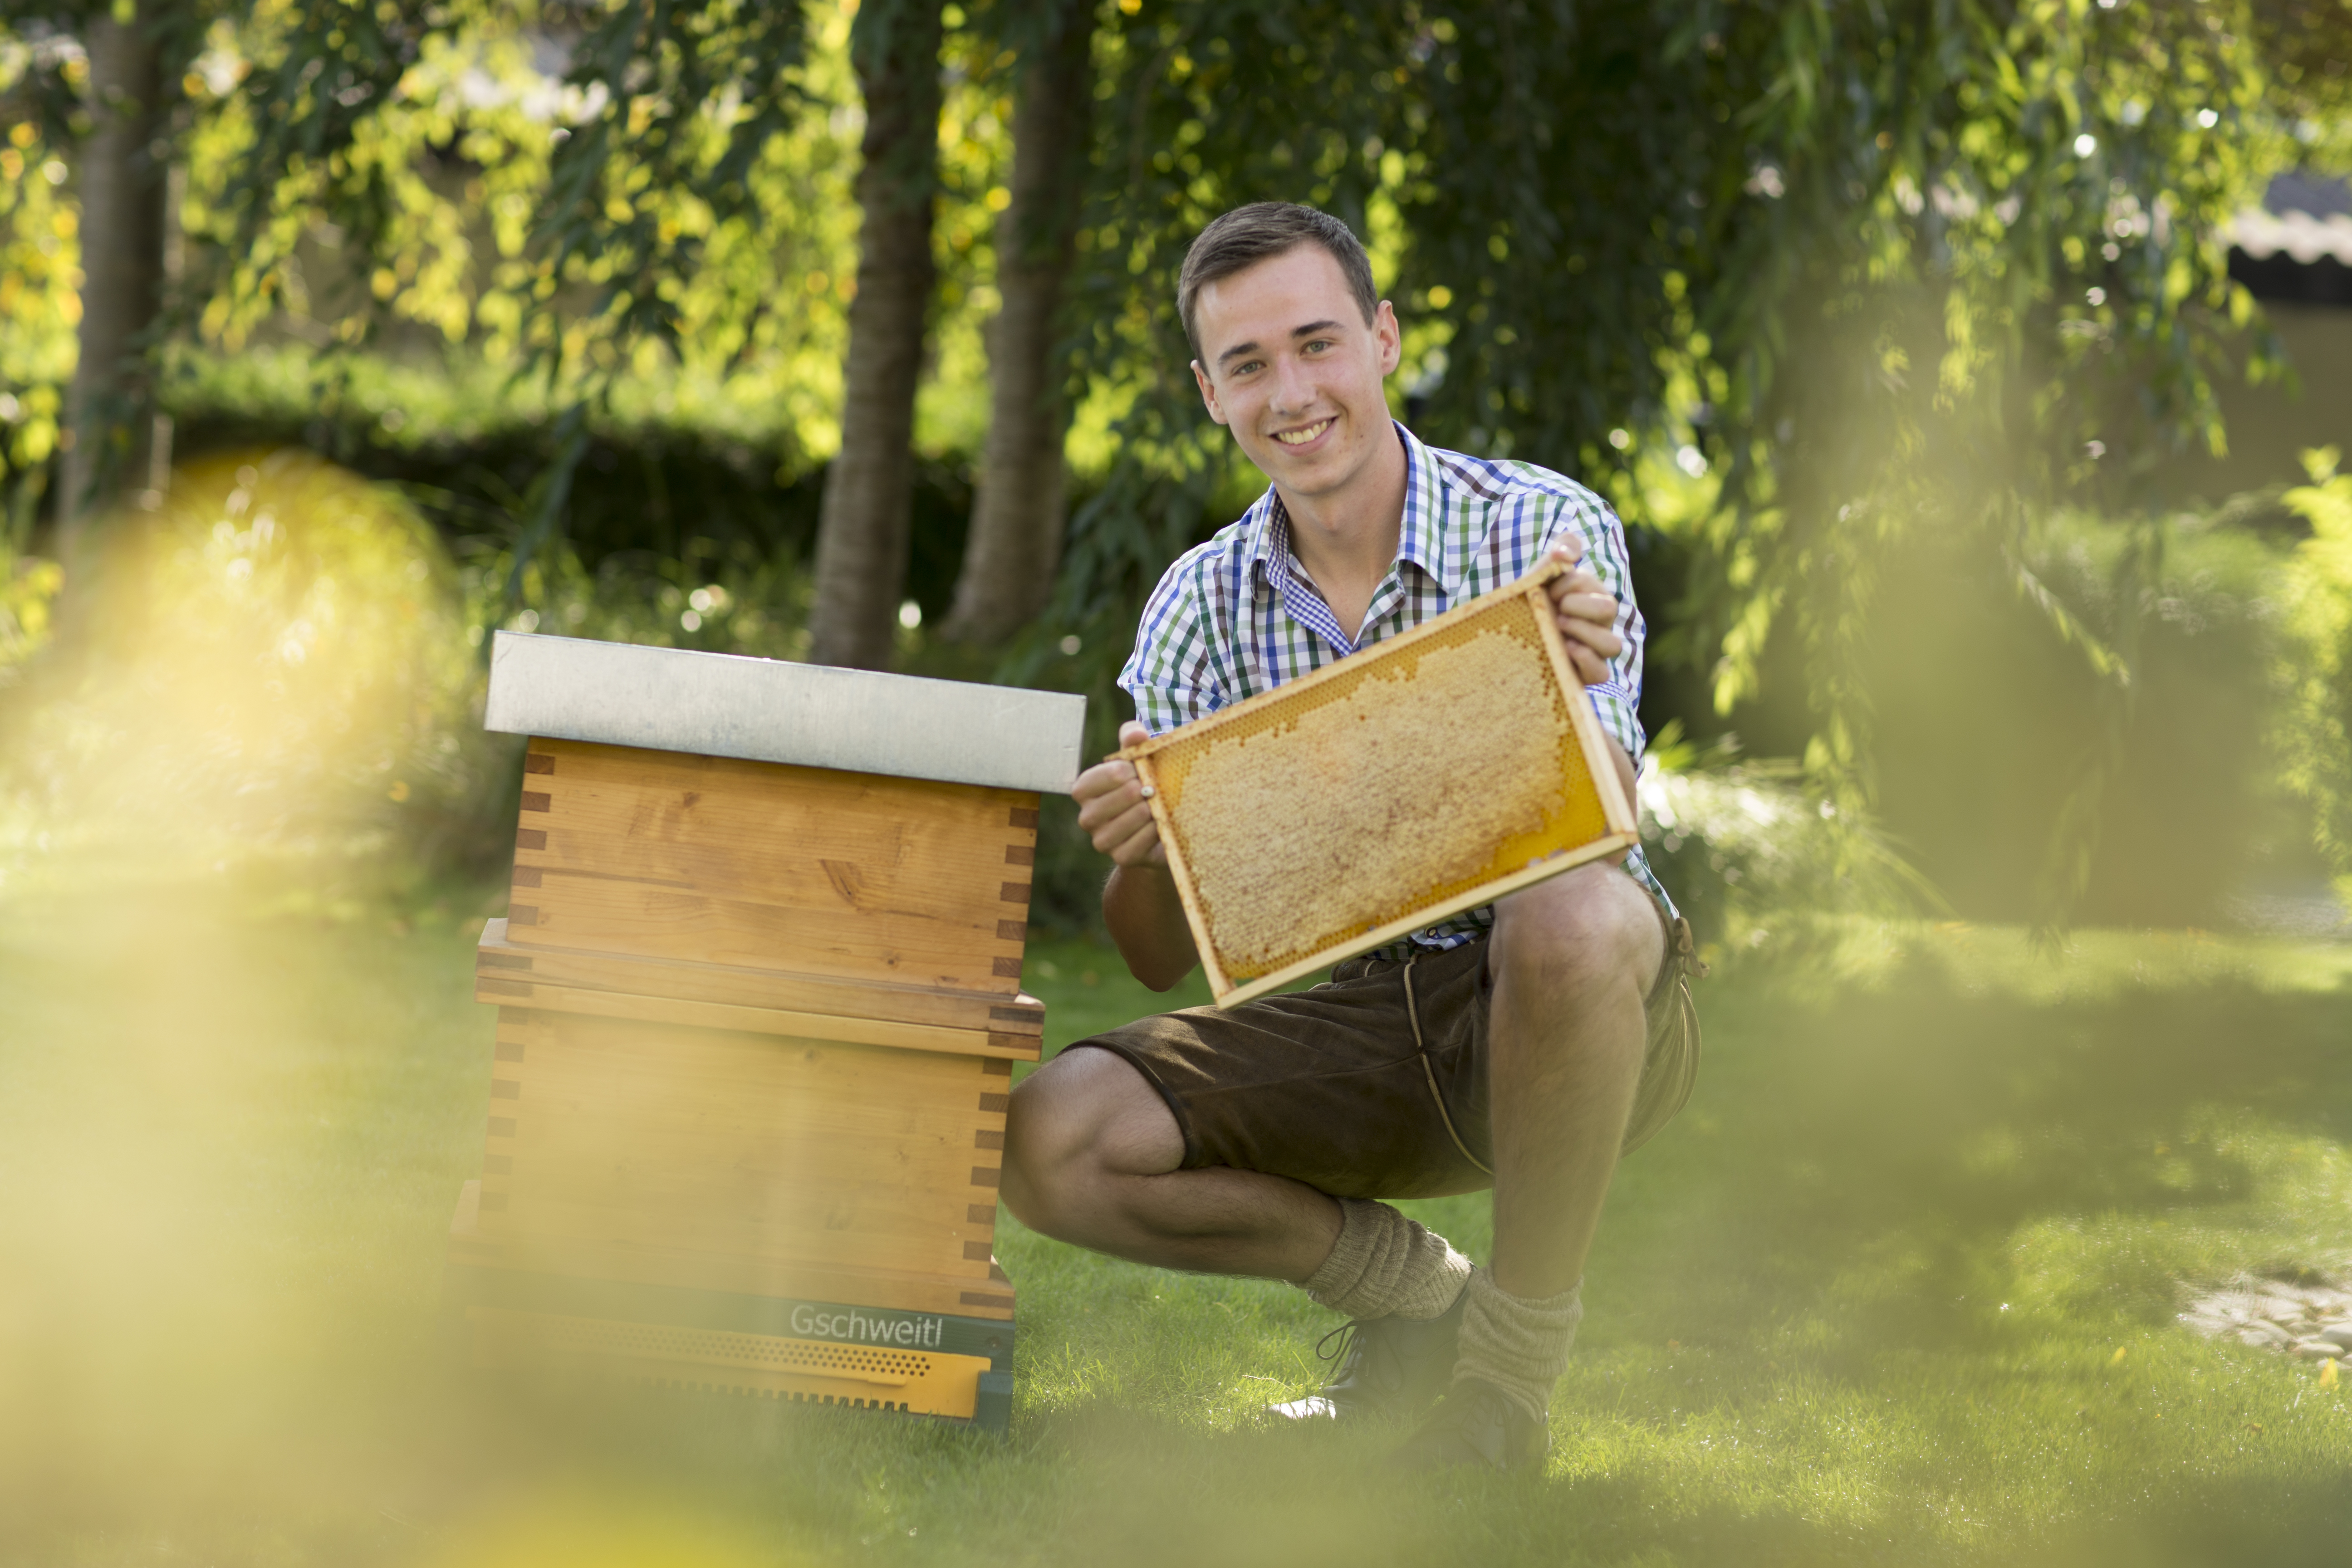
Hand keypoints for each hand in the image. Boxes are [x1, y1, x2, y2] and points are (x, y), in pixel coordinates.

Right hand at [1072, 720, 1167, 867]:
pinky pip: (1140, 842)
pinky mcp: (1121, 857)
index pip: (1105, 775)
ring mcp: (1101, 840)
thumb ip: (1133, 741)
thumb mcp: (1137, 760)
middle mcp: (1087, 817)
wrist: (1156, 829)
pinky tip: (1161, 824)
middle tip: (1155, 788)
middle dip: (1144, 789)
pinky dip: (1155, 830)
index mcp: (1084, 790)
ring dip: (1152, 810)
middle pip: (1122, 796)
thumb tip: (1137, 732)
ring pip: (1132, 819)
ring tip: (1159, 805)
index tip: (1141, 771)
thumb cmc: (1143, 786)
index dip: (1129, 770)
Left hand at [1543, 537, 1624, 686]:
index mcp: (1591, 595)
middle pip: (1610, 608)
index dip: (1569, 583)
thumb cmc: (1535, 603)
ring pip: (1612, 644)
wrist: (1514, 636)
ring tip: (1560, 626)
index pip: (1590, 583)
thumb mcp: (1544, 572)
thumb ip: (1563, 548)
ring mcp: (1595, 650)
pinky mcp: (1586, 674)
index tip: (1549, 589)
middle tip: (1556, 608)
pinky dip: (1587, 660)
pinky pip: (1601, 672)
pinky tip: (1567, 648)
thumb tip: (1564, 554)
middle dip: (1580, 604)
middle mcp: (1599, 623)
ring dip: (1585, 632)